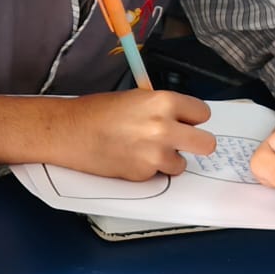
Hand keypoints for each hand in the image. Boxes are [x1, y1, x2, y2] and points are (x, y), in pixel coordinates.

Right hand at [55, 89, 216, 179]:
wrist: (68, 132)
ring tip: (145, 151)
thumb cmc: (96, 111)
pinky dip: (146, 169)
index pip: (202, 113)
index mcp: (164, 102)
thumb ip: (162, 108)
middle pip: (206, 144)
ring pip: (181, 164)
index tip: (184, 121)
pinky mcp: (142, 174)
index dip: (192, 118)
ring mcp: (155, 154)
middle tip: (181, 143)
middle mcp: (165, 128)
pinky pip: (157, 174)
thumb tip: (181, 120)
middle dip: (195, 143)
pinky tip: (128, 158)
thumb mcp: (135, 98)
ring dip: (168, 160)